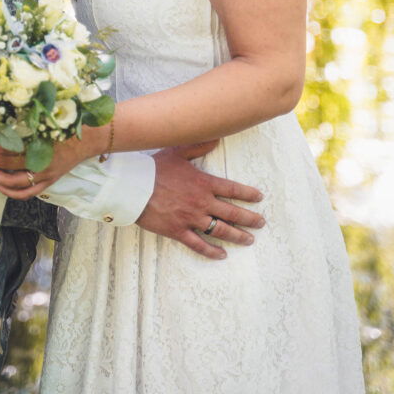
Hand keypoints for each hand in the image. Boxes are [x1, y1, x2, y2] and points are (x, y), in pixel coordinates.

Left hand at [0, 131, 93, 197]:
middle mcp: (41, 161)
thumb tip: (2, 122)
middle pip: (5, 163)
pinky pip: (26, 193)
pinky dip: (9, 192)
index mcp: (39, 142)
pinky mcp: (48, 181)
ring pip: (13, 182)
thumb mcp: (47, 119)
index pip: (7, 147)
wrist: (90, 138)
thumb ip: (27, 122)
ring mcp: (45, 174)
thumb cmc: (69, 125)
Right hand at [136, 143, 264, 259]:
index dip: (248, 194)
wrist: (133, 187)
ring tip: (249, 240)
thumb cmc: (154, 168)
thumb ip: (199, 146)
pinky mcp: (178, 231)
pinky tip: (222, 255)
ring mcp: (191, 219)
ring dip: (237, 236)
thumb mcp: (178, 152)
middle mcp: (202, 202)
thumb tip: (216, 137)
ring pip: (220, 231)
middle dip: (250, 219)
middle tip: (260, 223)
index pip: (232, 190)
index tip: (259, 198)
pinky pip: (199, 245)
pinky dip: (211, 251)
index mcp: (204, 183)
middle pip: (232, 213)